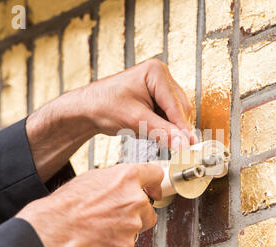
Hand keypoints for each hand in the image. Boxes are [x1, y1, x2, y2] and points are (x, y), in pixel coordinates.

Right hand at [17, 163, 163, 246]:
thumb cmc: (69, 203)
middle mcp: (136, 200)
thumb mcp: (93, 177)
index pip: (156, 174)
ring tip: (102, 224)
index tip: (154, 189)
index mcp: (128, 178)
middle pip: (149, 207)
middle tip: (115, 213)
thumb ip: (116, 180)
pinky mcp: (126, 245)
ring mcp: (133, 224)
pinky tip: (98, 236)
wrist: (57, 227)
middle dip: (137, 211)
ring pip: (137, 227)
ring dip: (125, 227)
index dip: (154, 183)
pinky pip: (125, 243)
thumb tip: (123, 185)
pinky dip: (114, 242)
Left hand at [82, 58, 196, 147]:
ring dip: (165, 127)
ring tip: (144, 132)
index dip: (182, 127)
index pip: (176, 105)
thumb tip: (183, 144)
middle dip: (172, 127)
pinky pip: (167, 115)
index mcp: (156, 72)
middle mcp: (160, 75)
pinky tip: (144, 128)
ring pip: (175, 114)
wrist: (87, 109)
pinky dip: (160, 126)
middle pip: (180, 109)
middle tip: (168, 144)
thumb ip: (162, 132)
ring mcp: (159, 85)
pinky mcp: (155, 96)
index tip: (189, 145)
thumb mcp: (136, 121)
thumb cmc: (103, 106)